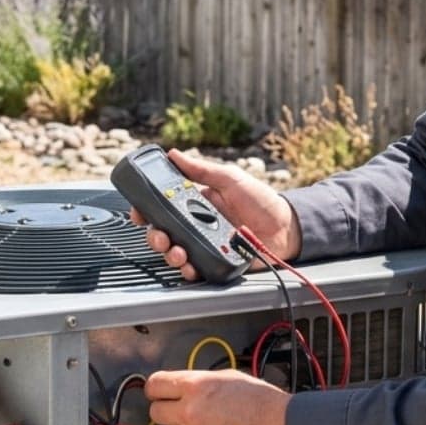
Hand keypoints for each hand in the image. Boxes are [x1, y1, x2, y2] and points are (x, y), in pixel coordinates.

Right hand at [131, 148, 301, 280]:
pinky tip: (190, 265)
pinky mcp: (216, 262)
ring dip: (170, 255)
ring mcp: (205, 246)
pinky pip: (197, 269)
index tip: (139, 212)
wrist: (286, 226)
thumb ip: (201, 170)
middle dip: (156, 237)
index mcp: (196, 204)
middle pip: (164, 234)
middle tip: (160, 236)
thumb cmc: (261, 200)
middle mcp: (197, 226)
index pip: (163, 208)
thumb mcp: (230, 178)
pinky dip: (189, 270)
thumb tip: (174, 154)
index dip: (147, 211)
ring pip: (176, 254)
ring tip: (177, 252)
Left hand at [145, 369, 293, 424]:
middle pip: (156, 412)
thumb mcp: (229, 378)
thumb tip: (181, 387)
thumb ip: (199, 382)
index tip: (157, 392)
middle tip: (182, 411)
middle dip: (167, 410)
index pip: (155, 385)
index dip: (156, 388)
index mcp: (196, 387)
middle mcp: (190, 413)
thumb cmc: (263, 404)